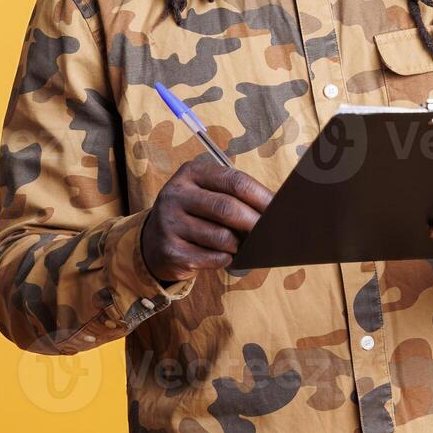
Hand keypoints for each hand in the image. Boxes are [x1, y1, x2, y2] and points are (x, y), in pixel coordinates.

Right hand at [140, 159, 272, 282]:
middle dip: (254, 222)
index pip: (234, 181)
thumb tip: (276, 208)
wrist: (153, 242)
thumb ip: (234, 196)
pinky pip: (212, 257)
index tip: (280, 208)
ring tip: (241, 244)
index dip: (261, 196)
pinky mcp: (170, 250)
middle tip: (269, 232)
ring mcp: (169, 223)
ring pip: (221, 237)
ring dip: (239, 244)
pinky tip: (225, 256)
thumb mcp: (207, 194)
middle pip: (227, 208)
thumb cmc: (194, 214)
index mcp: (190, 173)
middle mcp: (176, 194)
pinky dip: (226, 259)